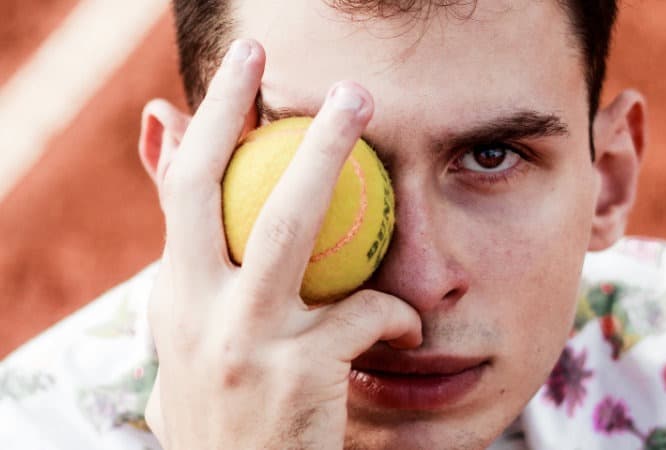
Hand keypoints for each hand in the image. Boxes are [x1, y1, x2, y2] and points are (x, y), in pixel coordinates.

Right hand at [144, 39, 421, 449]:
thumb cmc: (232, 411)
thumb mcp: (196, 342)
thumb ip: (199, 264)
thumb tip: (170, 159)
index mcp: (173, 299)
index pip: (181, 190)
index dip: (208, 121)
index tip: (242, 68)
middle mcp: (195, 312)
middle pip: (215, 185)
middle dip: (246, 109)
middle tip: (284, 57)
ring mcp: (243, 341)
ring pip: (289, 226)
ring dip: (325, 155)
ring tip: (360, 105)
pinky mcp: (295, 375)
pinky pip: (366, 311)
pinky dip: (394, 311)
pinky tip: (405, 327)